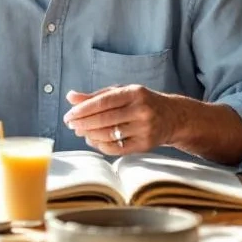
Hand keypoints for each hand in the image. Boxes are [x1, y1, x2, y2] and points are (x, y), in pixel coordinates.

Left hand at [63, 86, 181, 155]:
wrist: (172, 117)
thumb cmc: (142, 102)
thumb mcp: (122, 93)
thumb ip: (96, 96)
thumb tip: (70, 97)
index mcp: (134, 93)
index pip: (103, 102)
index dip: (83, 109)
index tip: (69, 115)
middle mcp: (141, 110)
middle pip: (104, 120)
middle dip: (82, 124)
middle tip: (70, 125)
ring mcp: (144, 129)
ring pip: (109, 135)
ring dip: (89, 135)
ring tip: (79, 132)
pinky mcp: (145, 145)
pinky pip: (116, 148)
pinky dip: (100, 145)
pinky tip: (92, 140)